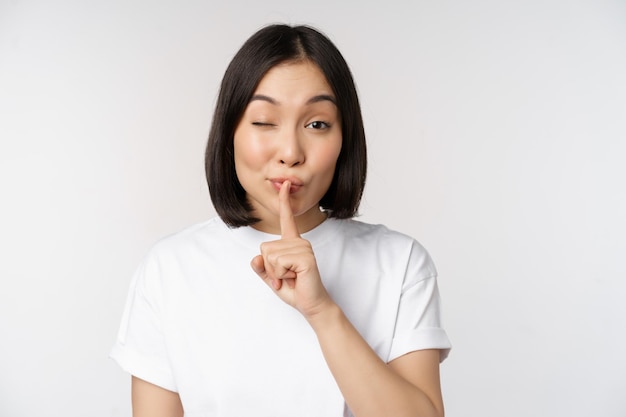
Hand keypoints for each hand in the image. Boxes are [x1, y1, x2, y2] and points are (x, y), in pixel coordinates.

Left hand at [250, 181, 332, 318]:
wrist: (311, 305)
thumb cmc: (294, 290)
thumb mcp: (272, 278)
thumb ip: (261, 268)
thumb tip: (255, 259)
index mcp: (292, 242)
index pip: (286, 219)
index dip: (284, 202)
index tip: (285, 184)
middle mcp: (299, 241)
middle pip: (265, 248)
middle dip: (270, 268)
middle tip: (286, 276)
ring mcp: (304, 247)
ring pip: (271, 256)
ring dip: (276, 272)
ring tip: (291, 277)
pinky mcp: (305, 257)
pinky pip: (279, 262)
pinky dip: (281, 275)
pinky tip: (295, 277)